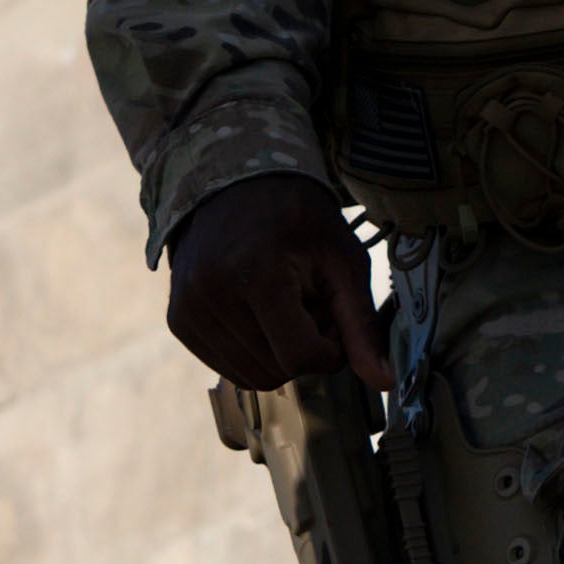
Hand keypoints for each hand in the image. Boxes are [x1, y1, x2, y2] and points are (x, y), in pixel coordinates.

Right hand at [165, 171, 383, 398]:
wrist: (235, 181)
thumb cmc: (297, 217)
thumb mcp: (341, 260)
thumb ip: (360, 324)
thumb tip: (385, 382)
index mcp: (257, 274)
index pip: (300, 357)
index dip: (330, 350)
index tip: (333, 317)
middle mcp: (213, 295)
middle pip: (277, 371)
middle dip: (304, 349)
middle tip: (309, 305)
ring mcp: (188, 309)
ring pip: (252, 376)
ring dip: (278, 352)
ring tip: (283, 305)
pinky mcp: (178, 320)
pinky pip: (227, 366)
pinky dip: (252, 351)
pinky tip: (258, 312)